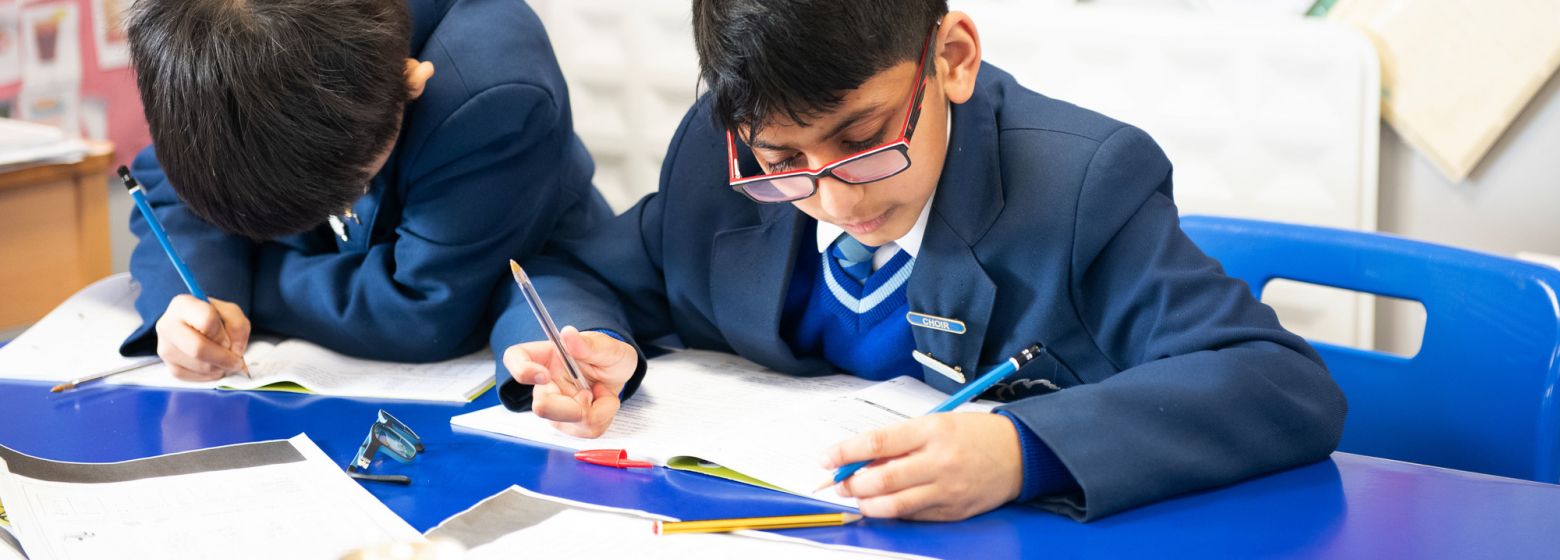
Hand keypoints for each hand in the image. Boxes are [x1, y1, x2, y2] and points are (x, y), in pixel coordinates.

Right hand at [155, 295, 249, 380]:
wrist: (195, 327)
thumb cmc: (214, 317)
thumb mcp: (231, 312)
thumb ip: (238, 327)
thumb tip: (235, 351)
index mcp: (182, 304)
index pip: (207, 321)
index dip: (223, 334)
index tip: (229, 340)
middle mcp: (167, 325)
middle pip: (198, 348)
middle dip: (224, 358)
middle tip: (236, 361)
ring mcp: (165, 348)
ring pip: (200, 366)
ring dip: (220, 367)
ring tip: (225, 360)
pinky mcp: (169, 366)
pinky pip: (195, 378)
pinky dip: (212, 375)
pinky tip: (214, 365)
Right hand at [503, 327, 636, 437]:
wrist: (619, 375)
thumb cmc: (608, 356)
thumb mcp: (607, 346)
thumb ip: (589, 343)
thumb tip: (568, 334)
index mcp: (547, 357)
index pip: (515, 358)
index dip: (522, 369)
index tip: (545, 375)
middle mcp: (546, 383)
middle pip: (541, 406)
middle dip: (572, 408)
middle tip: (590, 393)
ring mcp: (555, 406)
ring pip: (566, 423)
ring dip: (596, 411)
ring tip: (604, 393)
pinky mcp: (569, 423)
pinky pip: (584, 431)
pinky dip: (603, 418)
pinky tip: (603, 404)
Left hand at [823, 413, 1023, 520]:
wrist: (1019, 453)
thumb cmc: (973, 434)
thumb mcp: (935, 424)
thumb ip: (899, 442)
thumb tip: (860, 461)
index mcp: (931, 430)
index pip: (877, 443)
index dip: (844, 452)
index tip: (825, 459)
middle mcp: (939, 461)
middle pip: (881, 479)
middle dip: (851, 484)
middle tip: (839, 483)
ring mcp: (947, 489)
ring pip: (893, 505)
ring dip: (867, 503)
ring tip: (859, 496)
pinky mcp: (953, 511)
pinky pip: (913, 516)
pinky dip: (894, 512)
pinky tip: (887, 504)